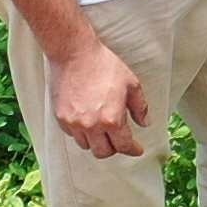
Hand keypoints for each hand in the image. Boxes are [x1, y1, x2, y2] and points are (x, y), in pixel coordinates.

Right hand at [46, 36, 152, 158]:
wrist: (74, 53)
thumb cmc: (103, 65)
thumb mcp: (131, 83)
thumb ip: (140, 107)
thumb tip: (145, 123)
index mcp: (112, 119)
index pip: (124, 146)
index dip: (133, 149)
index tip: (136, 149)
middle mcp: (92, 126)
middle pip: (103, 152)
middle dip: (114, 149)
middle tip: (118, 140)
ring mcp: (74, 123)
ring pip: (86, 146)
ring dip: (96, 141)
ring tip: (102, 130)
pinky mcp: (61, 118)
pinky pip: (72, 135)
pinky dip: (81, 133)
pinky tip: (87, 122)